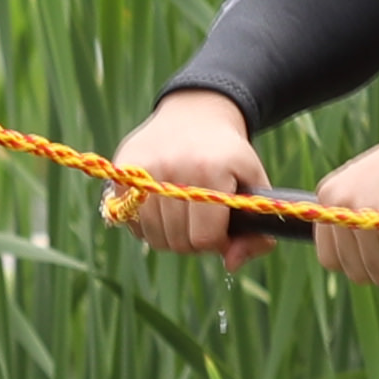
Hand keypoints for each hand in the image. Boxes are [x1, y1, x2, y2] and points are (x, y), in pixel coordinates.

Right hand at [105, 89, 267, 257]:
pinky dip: (146, 224)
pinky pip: (130, 221)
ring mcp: (143, 169)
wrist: (195, 113)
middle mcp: (171, 168)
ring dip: (170, 235)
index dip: (218, 241)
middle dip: (194, 240)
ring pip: (153, 237)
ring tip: (183, 214)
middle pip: (178, 242)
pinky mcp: (122, 169)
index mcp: (209, 171)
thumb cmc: (229, 156)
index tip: (223, 228)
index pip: (205, 238)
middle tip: (203, 220)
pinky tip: (161, 206)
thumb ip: (256, 232)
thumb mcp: (255, 186)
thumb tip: (230, 265)